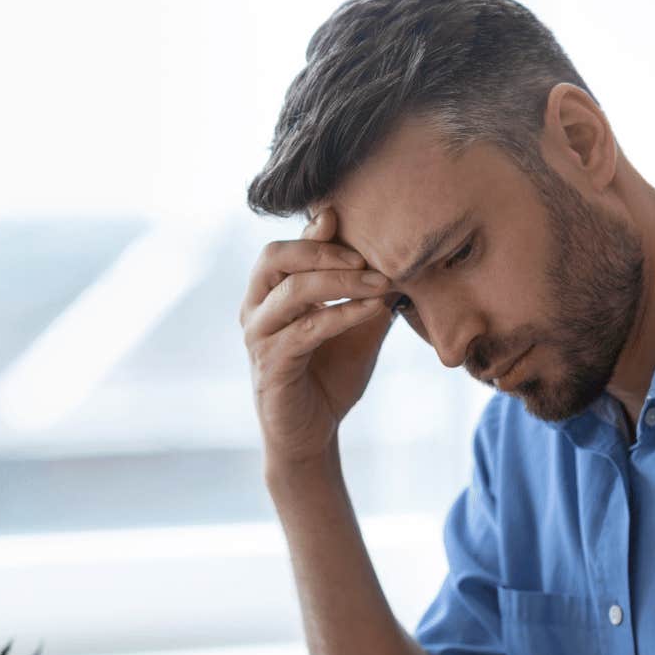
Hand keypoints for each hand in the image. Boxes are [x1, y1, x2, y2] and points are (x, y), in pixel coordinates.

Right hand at [239, 206, 394, 467]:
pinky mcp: (271, 365)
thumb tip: (398, 257)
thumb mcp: (355, 326)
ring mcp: (259, 337)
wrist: (313, 433)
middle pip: (274, 257)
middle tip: (366, 258)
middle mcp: (256, 308)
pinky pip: (306, 330)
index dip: (316, 231)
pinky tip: (372, 309)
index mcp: (270, 293)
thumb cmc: (330, 376)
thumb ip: (366, 292)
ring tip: (380, 283)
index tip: (350, 222)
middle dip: (322, 251)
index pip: (287, 247)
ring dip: (340, 282)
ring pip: (291, 291)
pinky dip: (341, 314)